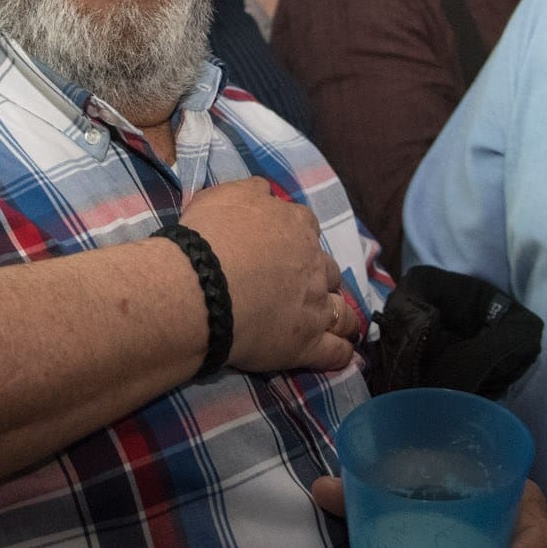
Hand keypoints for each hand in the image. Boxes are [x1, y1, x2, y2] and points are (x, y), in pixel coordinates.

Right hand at [181, 178, 353, 373]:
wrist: (203, 285)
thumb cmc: (209, 237)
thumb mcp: (224, 196)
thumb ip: (251, 192)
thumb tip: (265, 191)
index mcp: (295, 226)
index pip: (307, 227)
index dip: (298, 239)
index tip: (286, 248)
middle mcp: (314, 264)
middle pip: (329, 270)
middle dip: (321, 278)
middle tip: (302, 288)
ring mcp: (316, 306)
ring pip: (343, 312)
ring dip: (342, 317)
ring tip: (338, 326)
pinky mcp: (308, 344)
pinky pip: (336, 351)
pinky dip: (342, 353)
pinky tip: (343, 355)